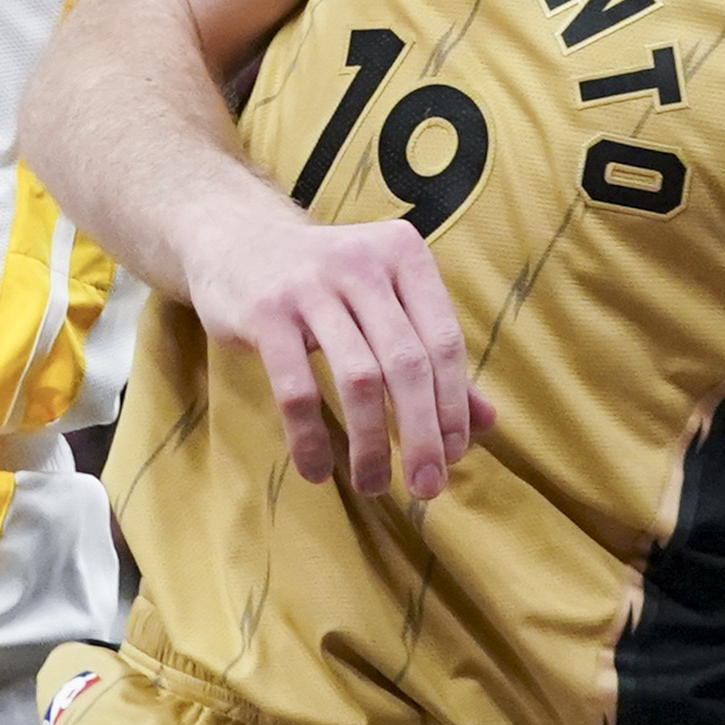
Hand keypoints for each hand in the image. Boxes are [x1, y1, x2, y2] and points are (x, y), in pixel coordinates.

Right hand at [185, 189, 492, 503]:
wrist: (236, 237)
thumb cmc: (328, 283)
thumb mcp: (385, 302)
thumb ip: (433, 355)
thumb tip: (488, 421)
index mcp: (403, 254)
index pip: (443, 341)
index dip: (453, 406)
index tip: (453, 456)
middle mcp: (360, 261)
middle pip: (407, 363)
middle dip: (422, 435)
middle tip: (427, 487)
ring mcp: (309, 284)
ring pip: (358, 378)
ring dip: (371, 444)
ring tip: (373, 484)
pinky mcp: (265, 311)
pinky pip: (296, 389)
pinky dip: (310, 438)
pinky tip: (317, 470)